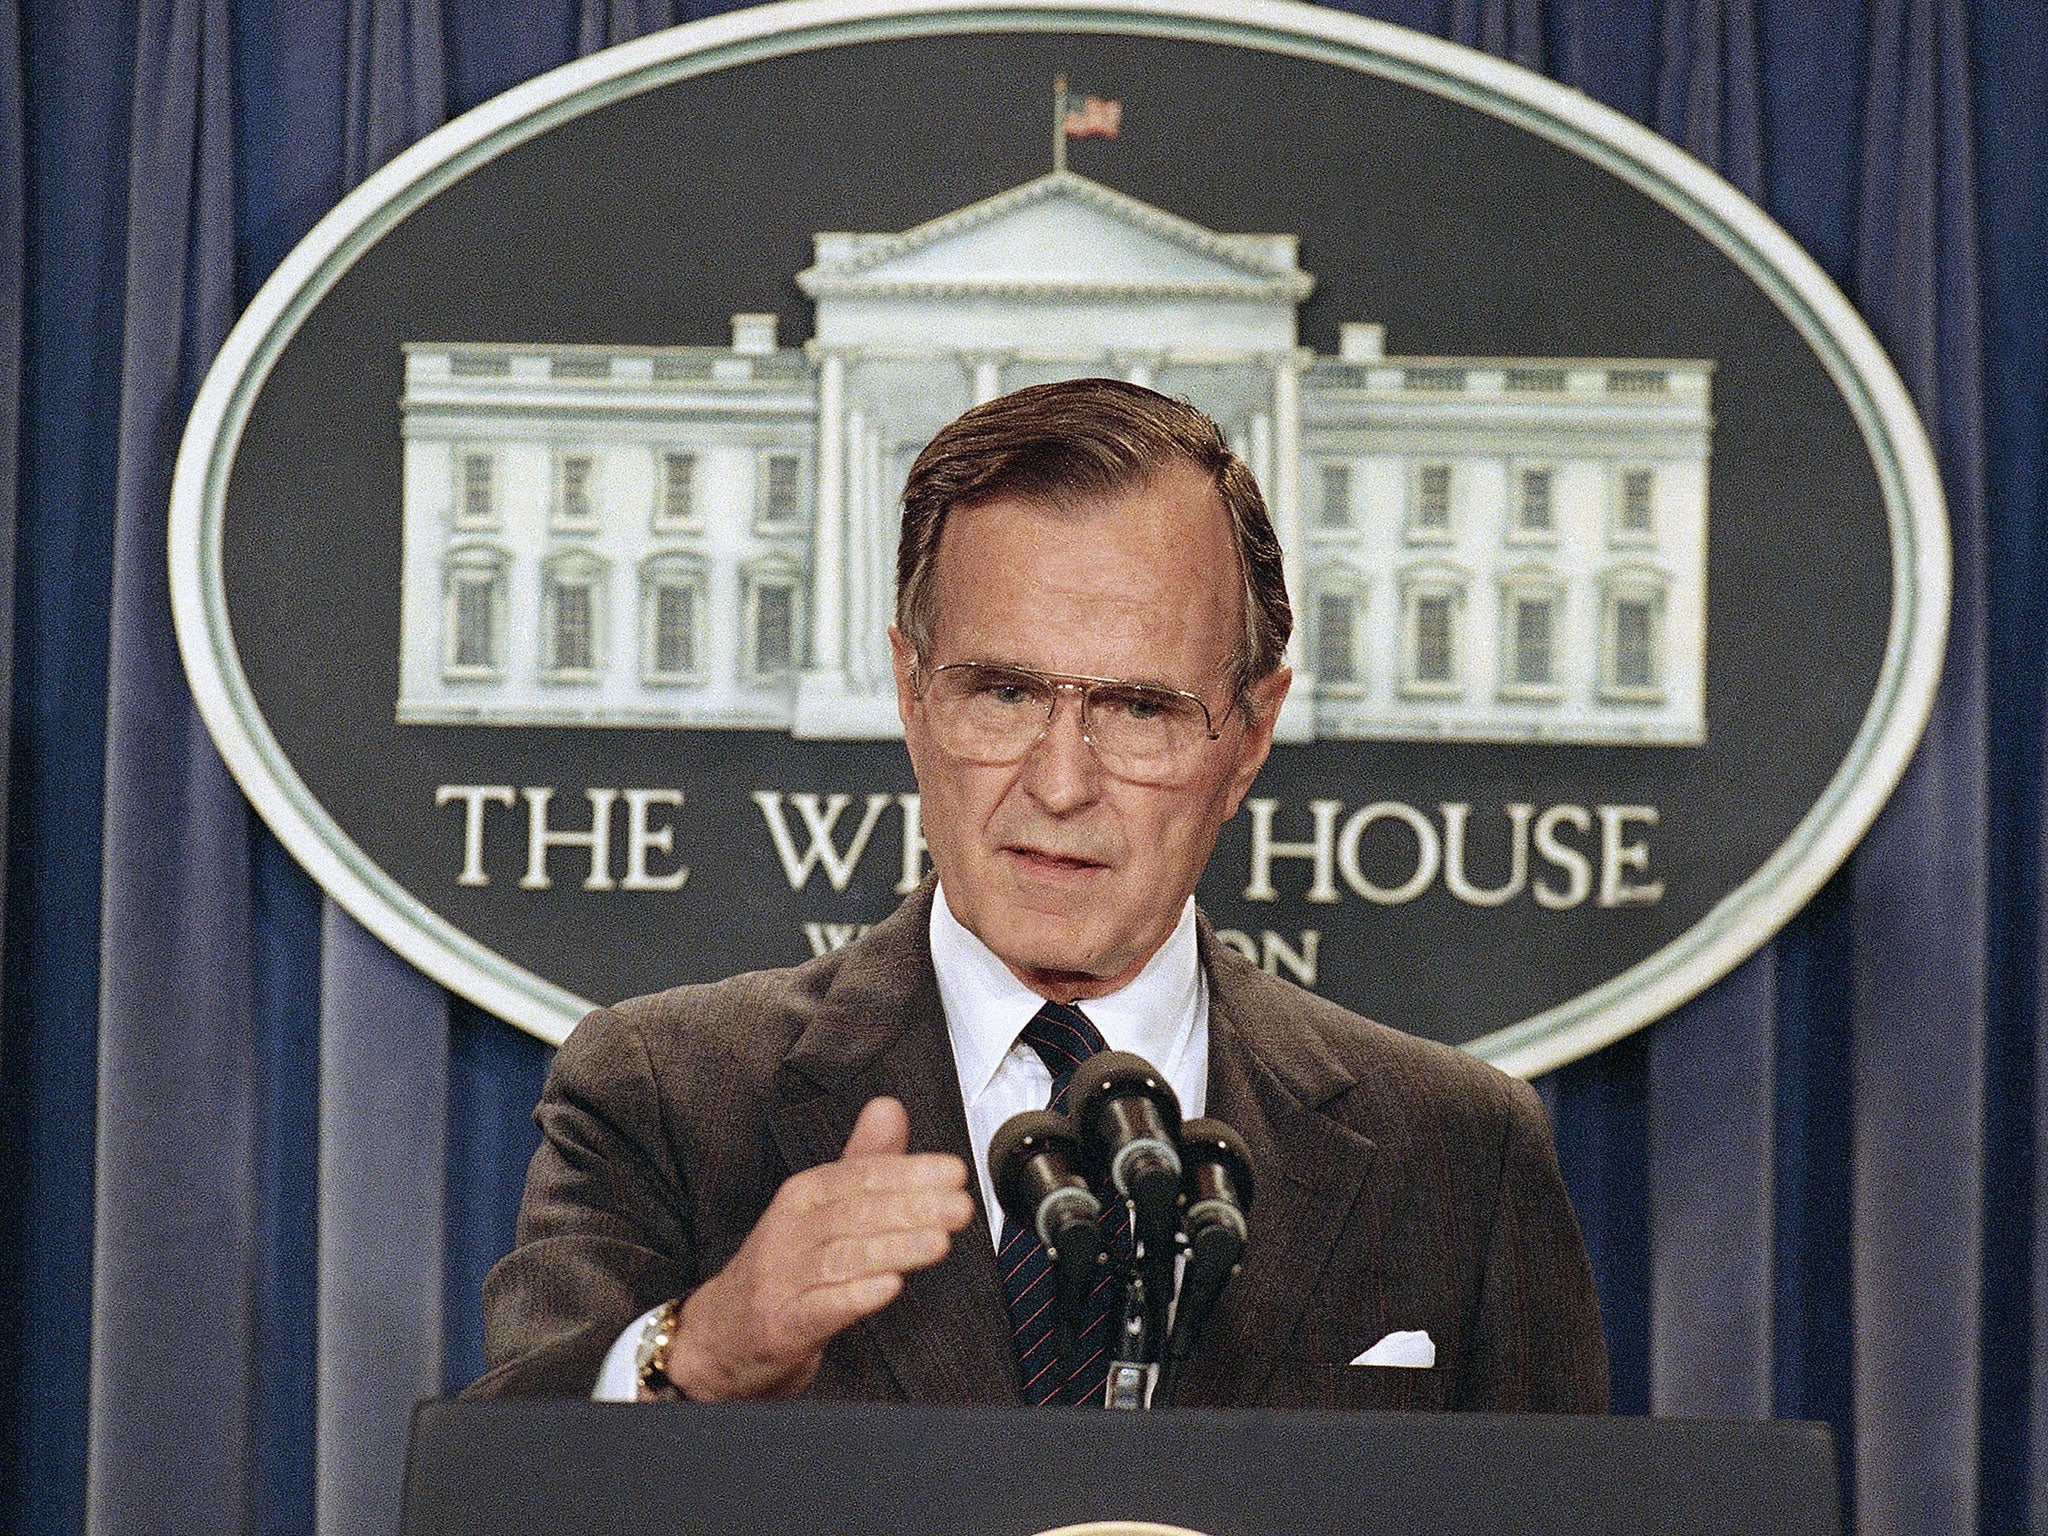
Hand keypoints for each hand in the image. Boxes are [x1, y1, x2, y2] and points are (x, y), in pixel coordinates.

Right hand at [661, 1096, 973, 1399]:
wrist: (721, 1337)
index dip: (910, 1173)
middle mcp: (789, 1232)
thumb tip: (890, 1108)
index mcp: (803, 1197)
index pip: (860, 1176)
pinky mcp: (780, 1326)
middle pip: (856, 1214)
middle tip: (959, 1206)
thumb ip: (861, 1161)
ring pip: (844, 1258)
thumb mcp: (818, 1209)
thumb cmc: (782, 1268)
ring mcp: (782, 1280)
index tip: (954, 1172)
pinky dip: (856, 1297)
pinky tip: (890, 1288)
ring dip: (894, 1249)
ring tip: (938, 1243)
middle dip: (912, 1208)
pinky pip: (820, 1308)